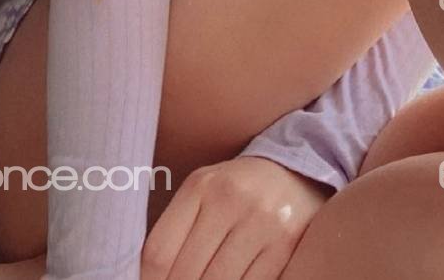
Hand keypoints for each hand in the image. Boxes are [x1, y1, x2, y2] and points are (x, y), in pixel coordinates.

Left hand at [141, 154, 331, 279]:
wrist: (295, 174)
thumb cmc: (236, 190)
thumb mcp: (203, 193)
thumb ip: (176, 229)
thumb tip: (148, 276)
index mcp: (201, 185)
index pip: (159, 252)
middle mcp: (230, 200)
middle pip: (185, 274)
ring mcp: (260, 223)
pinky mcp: (284, 245)